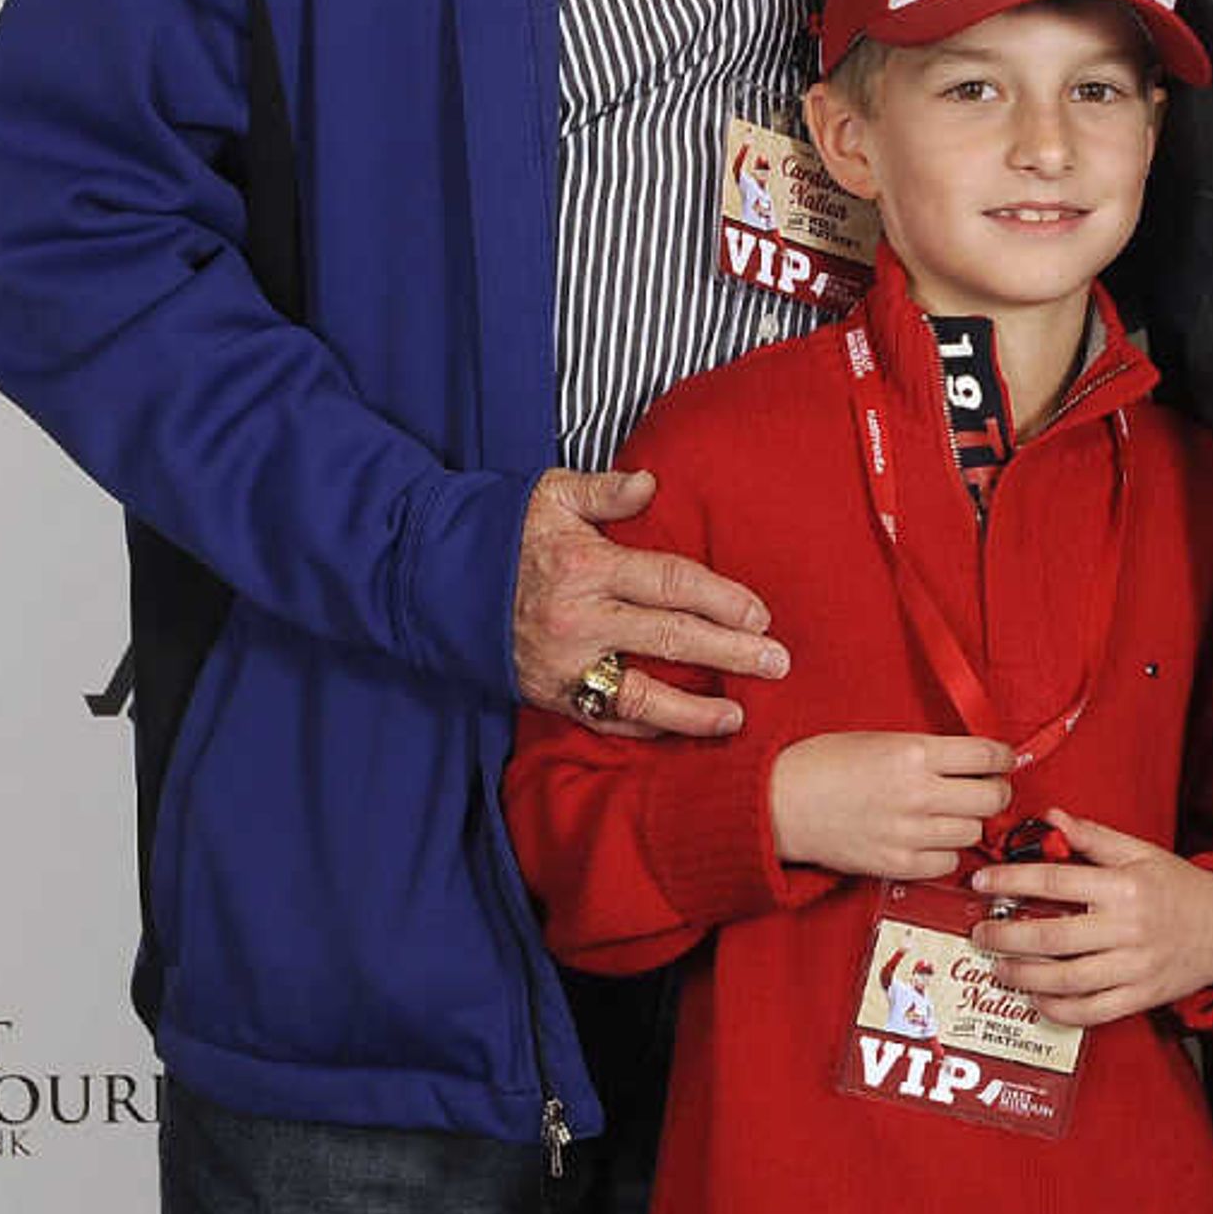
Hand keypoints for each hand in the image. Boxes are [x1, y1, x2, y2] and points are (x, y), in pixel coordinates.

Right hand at [512, 467, 784, 738]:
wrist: (435, 579)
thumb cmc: (504, 531)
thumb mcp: (551, 495)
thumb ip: (605, 491)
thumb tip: (652, 482)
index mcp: (586, 567)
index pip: (669, 582)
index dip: (720, 598)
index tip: (759, 612)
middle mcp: (578, 621)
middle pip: (670, 639)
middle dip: (730, 653)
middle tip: (777, 662)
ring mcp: (564, 665)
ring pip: (640, 696)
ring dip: (694, 712)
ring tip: (739, 717)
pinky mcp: (550, 694)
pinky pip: (606, 719)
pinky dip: (647, 729)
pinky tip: (683, 730)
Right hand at [770, 733, 1017, 879]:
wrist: (781, 802)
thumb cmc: (825, 764)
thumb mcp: (882, 738)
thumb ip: (931, 749)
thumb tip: (977, 758)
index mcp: (915, 753)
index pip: (988, 755)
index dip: (1004, 757)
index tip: (1003, 760)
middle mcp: (918, 794)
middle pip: (992, 798)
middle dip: (995, 790)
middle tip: (985, 787)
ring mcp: (908, 834)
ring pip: (972, 832)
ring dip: (967, 822)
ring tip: (948, 812)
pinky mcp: (896, 865)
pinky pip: (947, 863)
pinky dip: (944, 852)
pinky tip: (928, 838)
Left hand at [966, 809, 1212, 1025]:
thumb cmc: (1180, 888)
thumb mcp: (1140, 852)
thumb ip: (1092, 836)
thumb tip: (1050, 817)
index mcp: (1124, 887)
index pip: (1056, 880)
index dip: (1012, 880)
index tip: (983, 882)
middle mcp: (1127, 929)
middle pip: (1052, 936)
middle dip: (1005, 937)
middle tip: (980, 934)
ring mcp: (1132, 968)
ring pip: (1065, 979)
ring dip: (1023, 976)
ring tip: (1000, 967)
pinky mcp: (1139, 997)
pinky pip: (1090, 1011)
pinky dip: (1057, 1009)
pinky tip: (1036, 997)